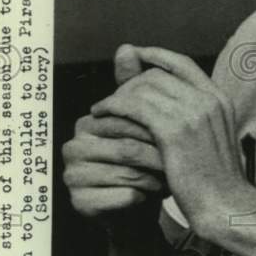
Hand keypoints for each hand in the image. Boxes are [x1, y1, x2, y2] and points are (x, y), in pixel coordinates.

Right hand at [62, 44, 167, 217]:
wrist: (136, 208)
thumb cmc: (144, 162)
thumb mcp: (145, 123)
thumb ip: (136, 86)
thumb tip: (127, 46)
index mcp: (86, 124)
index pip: (126, 119)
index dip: (157, 125)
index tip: (182, 133)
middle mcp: (73, 148)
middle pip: (127, 144)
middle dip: (159, 151)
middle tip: (182, 157)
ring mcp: (73, 177)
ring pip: (126, 171)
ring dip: (156, 175)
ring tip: (173, 176)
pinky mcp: (81, 204)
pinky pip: (122, 196)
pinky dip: (146, 196)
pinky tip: (155, 195)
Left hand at [90, 47, 255, 235]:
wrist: (226, 205)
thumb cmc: (215, 180)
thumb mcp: (207, 140)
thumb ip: (189, 115)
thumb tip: (167, 99)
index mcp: (219, 99)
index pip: (182, 63)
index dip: (155, 56)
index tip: (134, 58)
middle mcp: (208, 100)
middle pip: (158, 75)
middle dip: (130, 83)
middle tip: (112, 98)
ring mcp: (193, 114)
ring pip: (143, 88)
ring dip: (117, 95)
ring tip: (102, 108)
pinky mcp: (174, 132)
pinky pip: (134, 107)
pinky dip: (113, 106)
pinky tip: (101, 115)